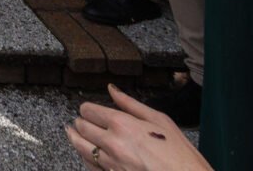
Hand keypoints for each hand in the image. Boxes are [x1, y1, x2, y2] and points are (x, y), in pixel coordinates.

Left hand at [66, 84, 210, 170]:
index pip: (89, 111)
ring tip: (73, 133)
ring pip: (81, 149)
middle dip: (80, 123)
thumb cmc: (180, 154)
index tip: (88, 110)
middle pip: (81, 129)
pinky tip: (87, 155)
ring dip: (76, 139)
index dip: (86, 109)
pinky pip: (90, 167)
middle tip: (80, 121)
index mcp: (122, 124)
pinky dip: (86, 159)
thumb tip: (112, 89)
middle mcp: (112, 144)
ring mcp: (110, 165)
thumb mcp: (160, 120)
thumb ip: (131, 104)